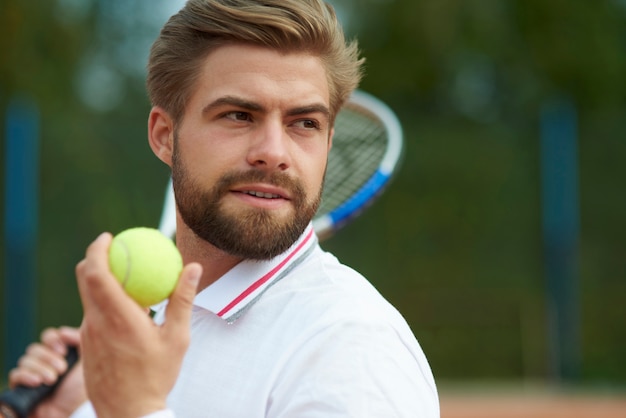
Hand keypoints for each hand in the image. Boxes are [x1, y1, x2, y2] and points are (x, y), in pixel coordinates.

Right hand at [7, 327, 85, 417]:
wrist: (72, 414)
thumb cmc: (82, 390)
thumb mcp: (88, 361)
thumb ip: (80, 341)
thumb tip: (62, 331)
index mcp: (61, 354)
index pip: (49, 336)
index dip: (53, 339)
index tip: (64, 350)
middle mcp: (45, 363)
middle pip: (36, 347)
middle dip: (49, 357)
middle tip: (62, 370)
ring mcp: (32, 375)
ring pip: (26, 359)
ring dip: (41, 367)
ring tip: (53, 380)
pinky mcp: (21, 389)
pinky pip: (15, 374)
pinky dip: (26, 375)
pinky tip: (37, 382)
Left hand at [76, 232, 200, 417]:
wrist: (129, 413)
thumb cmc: (157, 376)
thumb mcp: (177, 338)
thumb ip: (182, 299)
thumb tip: (193, 268)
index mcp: (118, 318)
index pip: (97, 274)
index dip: (97, 249)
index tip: (109, 236)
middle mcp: (96, 324)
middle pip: (85, 279)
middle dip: (94, 257)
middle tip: (113, 248)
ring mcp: (87, 336)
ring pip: (87, 297)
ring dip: (101, 281)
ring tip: (125, 277)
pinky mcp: (85, 346)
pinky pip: (91, 314)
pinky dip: (103, 301)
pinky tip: (124, 308)